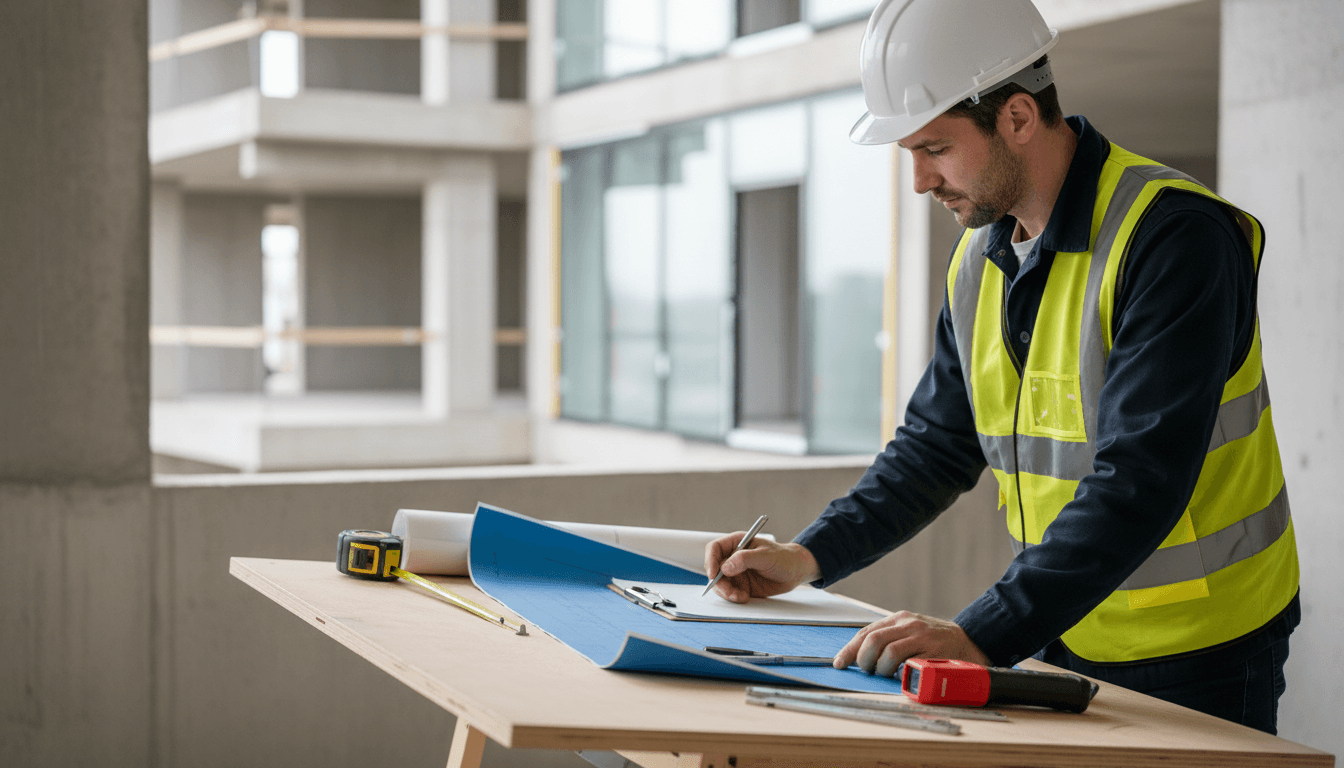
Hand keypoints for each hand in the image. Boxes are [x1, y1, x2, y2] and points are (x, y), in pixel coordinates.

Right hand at [703, 533, 819, 603]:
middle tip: (729, 592)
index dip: (710, 561)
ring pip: (720, 583)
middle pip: (714, 568)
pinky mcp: (740, 585)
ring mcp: (736, 572)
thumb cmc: (783, 558)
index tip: (713, 574)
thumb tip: (725, 567)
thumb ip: (745, 559)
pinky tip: (744, 597)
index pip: (714, 548)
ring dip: (726, 592)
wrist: (795, 572)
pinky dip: (733, 597)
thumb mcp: (766, 556)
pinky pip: (729, 592)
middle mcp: (733, 557)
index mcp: (737, 543)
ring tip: (740, 596)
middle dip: (718, 582)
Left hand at [833, 611, 990, 676]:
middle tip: (867, 671)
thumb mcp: (910, 634)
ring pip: (887, 651)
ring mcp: (920, 635)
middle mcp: (908, 624)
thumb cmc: (937, 643)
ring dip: (880, 668)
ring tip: (885, 674)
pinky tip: (900, 675)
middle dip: (862, 659)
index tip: (839, 663)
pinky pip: (907, 661)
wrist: (971, 642)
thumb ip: (890, 640)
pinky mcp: (932, 649)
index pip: (866, 632)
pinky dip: (898, 671)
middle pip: (872, 640)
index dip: (849, 649)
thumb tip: (860, 657)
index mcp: (899, 619)